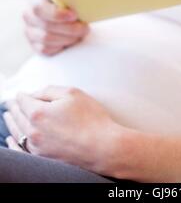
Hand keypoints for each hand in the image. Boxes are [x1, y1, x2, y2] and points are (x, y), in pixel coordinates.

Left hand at [4, 87, 125, 176]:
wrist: (103, 147)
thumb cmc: (91, 119)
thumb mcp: (72, 93)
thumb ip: (49, 90)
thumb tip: (34, 94)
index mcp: (38, 113)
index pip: (22, 100)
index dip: (21, 95)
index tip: (20, 93)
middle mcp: (33, 131)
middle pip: (17, 115)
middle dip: (13, 107)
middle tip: (10, 103)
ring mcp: (36, 147)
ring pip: (17, 132)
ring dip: (11, 122)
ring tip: (7, 116)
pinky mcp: (42, 158)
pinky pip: (19, 150)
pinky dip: (13, 143)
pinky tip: (10, 139)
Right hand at [23, 0, 89, 55]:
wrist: (65, 13)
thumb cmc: (68, 3)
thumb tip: (81, 2)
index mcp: (36, 1)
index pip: (40, 8)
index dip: (57, 14)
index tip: (74, 15)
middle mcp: (29, 16)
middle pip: (47, 26)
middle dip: (69, 29)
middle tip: (84, 28)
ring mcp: (30, 32)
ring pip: (47, 40)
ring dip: (68, 38)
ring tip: (80, 34)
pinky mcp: (35, 46)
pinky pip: (46, 50)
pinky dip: (61, 46)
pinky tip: (71, 40)